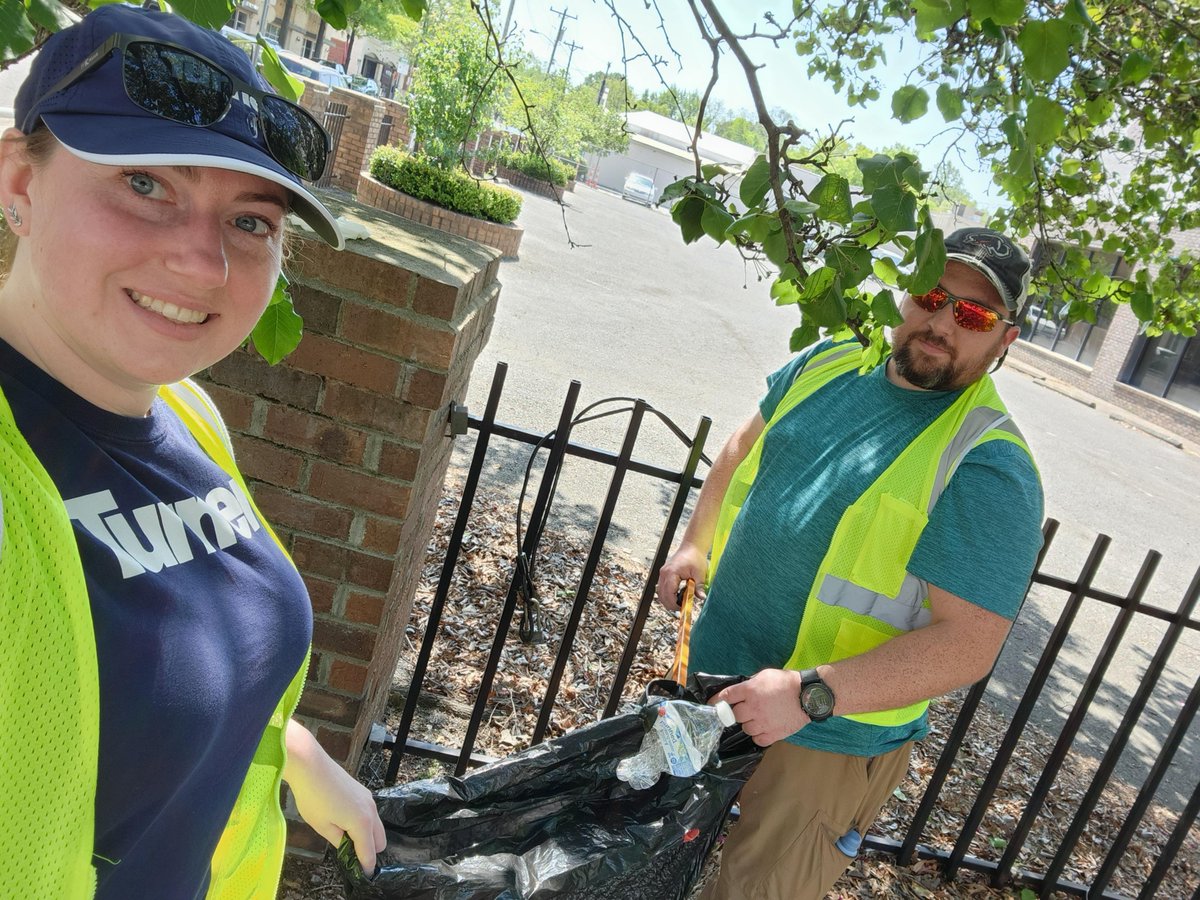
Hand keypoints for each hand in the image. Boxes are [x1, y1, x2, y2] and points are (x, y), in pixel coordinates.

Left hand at [284, 721, 385, 875]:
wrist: (312, 766)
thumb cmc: (313, 798)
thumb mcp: (322, 826)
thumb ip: (338, 841)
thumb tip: (346, 848)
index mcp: (362, 823)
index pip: (369, 853)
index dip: (366, 867)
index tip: (363, 875)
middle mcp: (371, 811)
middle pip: (380, 840)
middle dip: (369, 850)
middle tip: (348, 853)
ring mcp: (369, 799)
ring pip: (376, 825)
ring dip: (366, 835)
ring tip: (344, 836)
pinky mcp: (363, 791)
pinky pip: (370, 814)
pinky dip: (363, 822)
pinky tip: (343, 819)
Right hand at [655, 544, 707, 610]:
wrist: (692, 547)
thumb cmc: (695, 557)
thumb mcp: (700, 573)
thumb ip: (699, 586)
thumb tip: (702, 598)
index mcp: (671, 573)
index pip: (668, 594)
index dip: (674, 604)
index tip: (683, 608)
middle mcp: (664, 573)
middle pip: (662, 595)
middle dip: (671, 604)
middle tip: (682, 607)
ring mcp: (663, 573)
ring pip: (660, 593)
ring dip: (669, 600)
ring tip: (681, 601)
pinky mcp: (664, 574)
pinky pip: (662, 588)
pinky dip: (668, 594)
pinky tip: (679, 594)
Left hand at [714, 669, 808, 746]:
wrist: (808, 695)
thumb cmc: (787, 682)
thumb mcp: (765, 675)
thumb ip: (750, 684)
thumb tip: (740, 691)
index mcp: (750, 691)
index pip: (726, 696)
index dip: (716, 701)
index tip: (711, 705)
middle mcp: (753, 708)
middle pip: (734, 716)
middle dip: (736, 713)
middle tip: (745, 710)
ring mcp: (763, 723)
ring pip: (746, 729)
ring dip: (749, 724)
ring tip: (758, 718)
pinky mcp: (773, 734)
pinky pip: (758, 740)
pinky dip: (758, 736)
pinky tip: (764, 729)